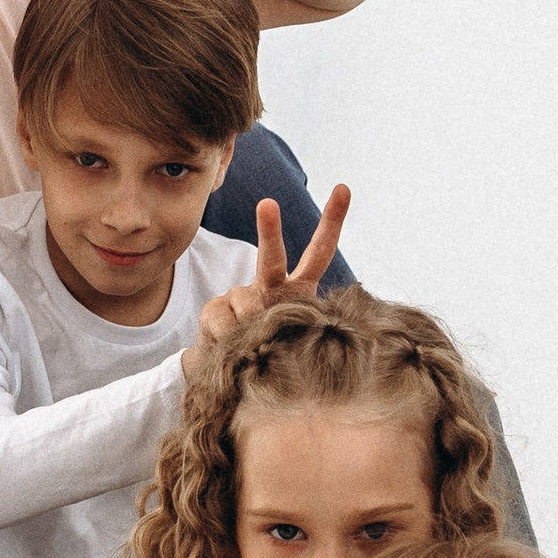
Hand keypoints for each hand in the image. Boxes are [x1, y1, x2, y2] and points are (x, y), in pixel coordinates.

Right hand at [192, 186, 353, 351]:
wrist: (231, 368)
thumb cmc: (272, 351)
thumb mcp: (293, 341)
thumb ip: (286, 326)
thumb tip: (255, 317)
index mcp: (298, 290)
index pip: (319, 252)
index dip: (332, 221)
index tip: (343, 189)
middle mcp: (271, 287)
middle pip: (272, 258)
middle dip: (269, 230)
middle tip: (267, 204)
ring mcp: (241, 297)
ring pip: (247, 303)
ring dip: (251, 328)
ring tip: (253, 346)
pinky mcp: (214, 309)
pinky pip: (225, 322)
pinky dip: (229, 337)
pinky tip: (230, 345)